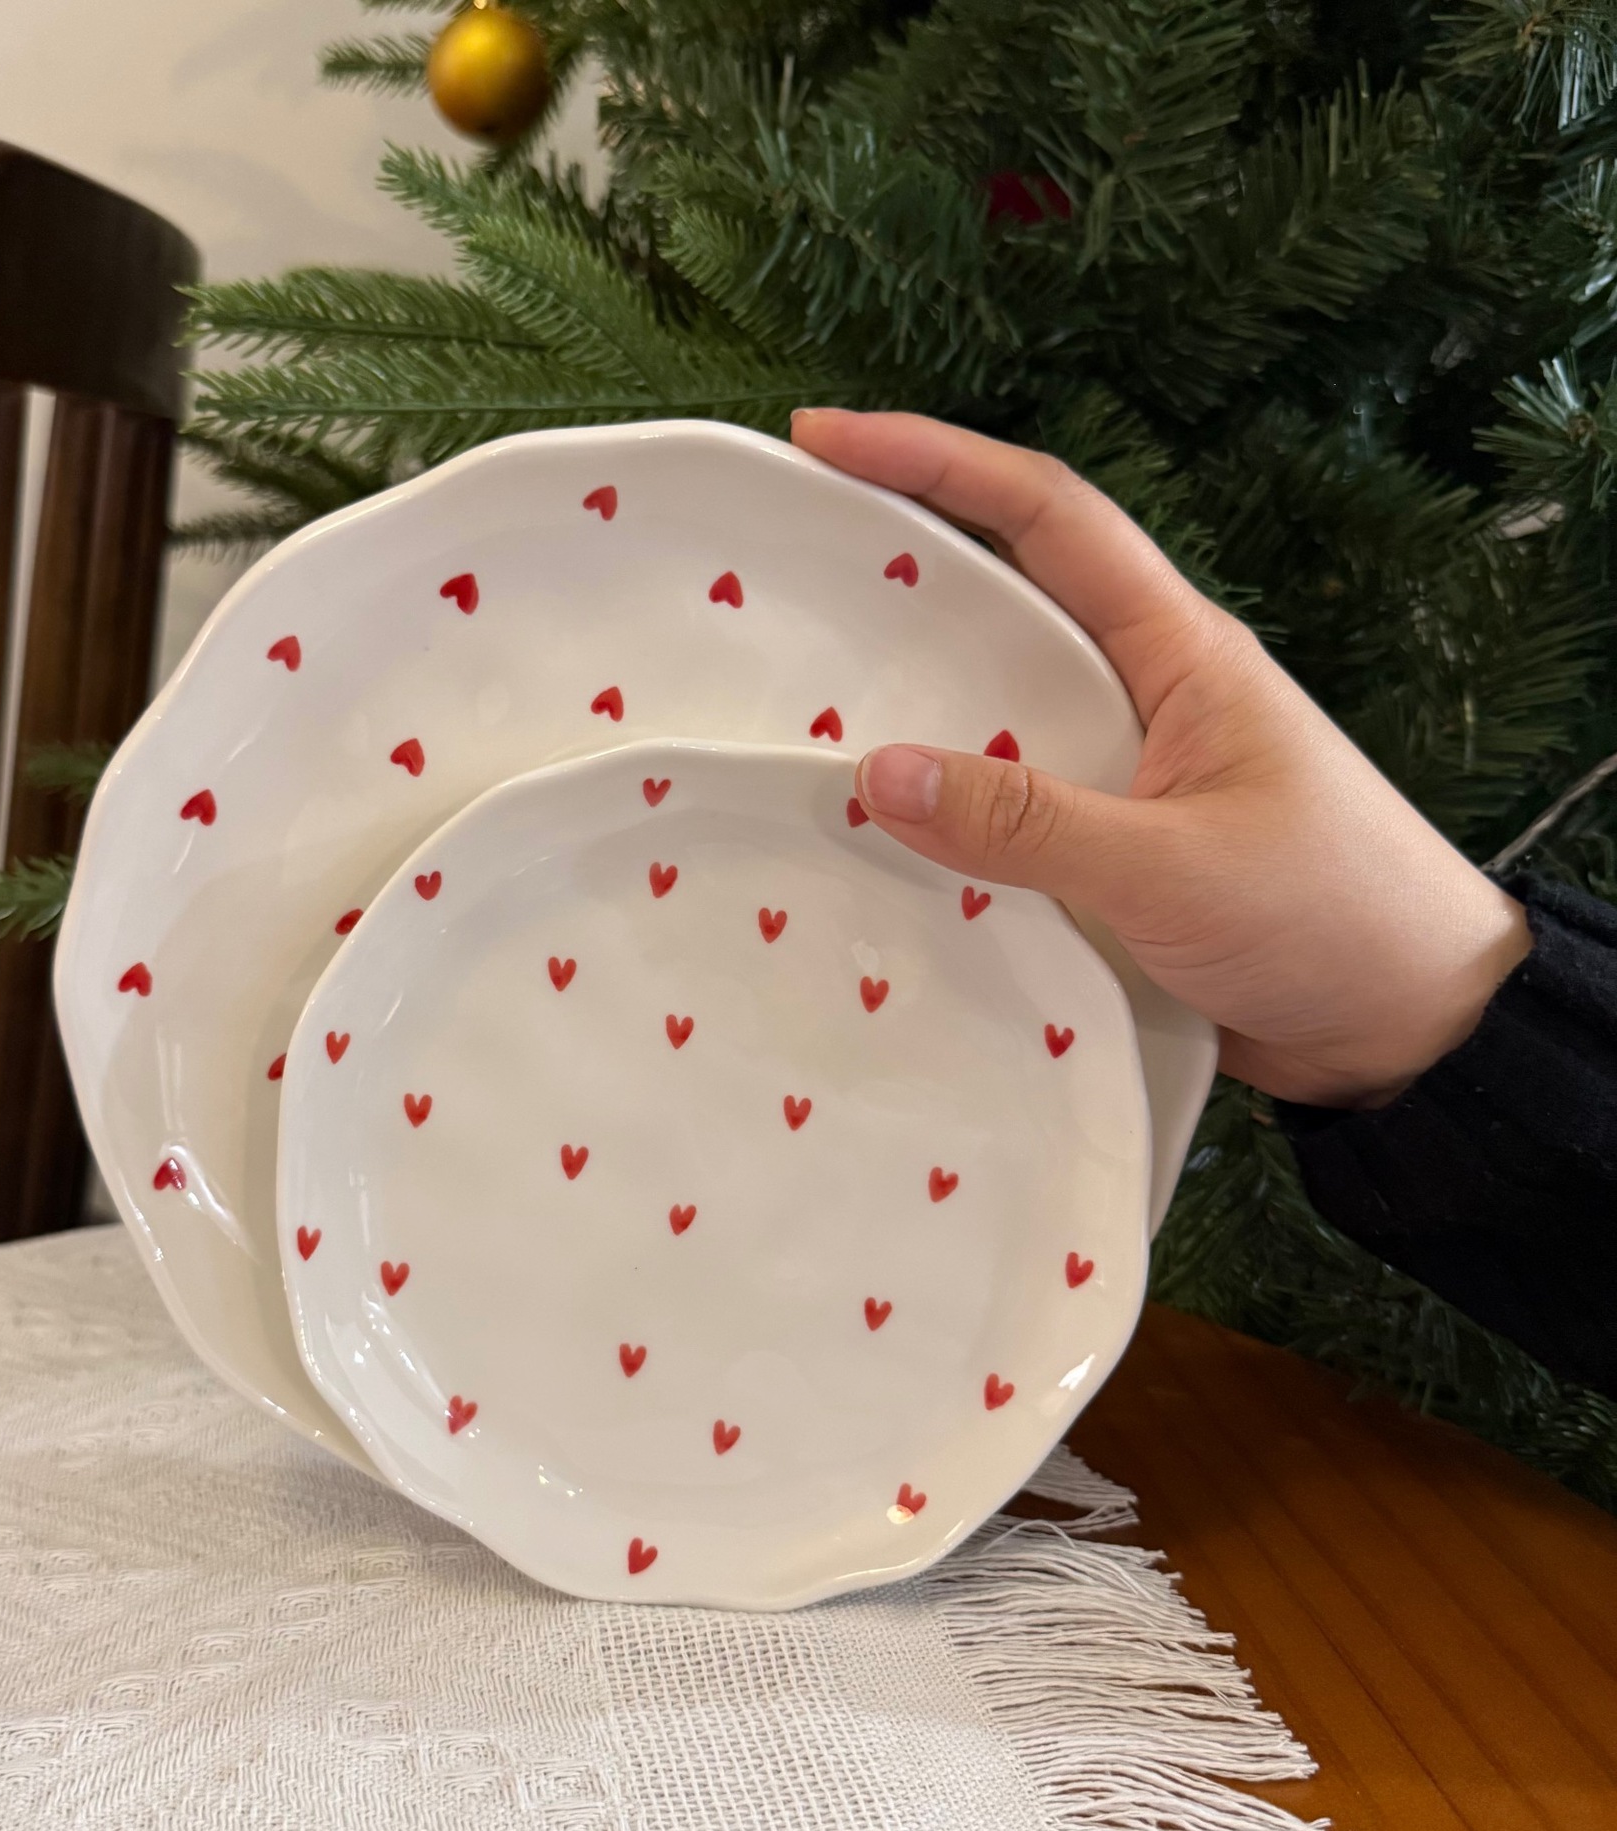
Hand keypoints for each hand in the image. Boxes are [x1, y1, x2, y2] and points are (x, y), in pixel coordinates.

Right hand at [791, 409, 1531, 1107]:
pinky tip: (871, 844)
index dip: (937, 461)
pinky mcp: (1110, 856)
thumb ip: (1026, 823)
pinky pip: (1005, 815)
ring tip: (793, 715)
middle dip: (896, 577)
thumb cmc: (1330, 916)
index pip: (1048, 517)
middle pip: (1003, 606)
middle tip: (780, 580)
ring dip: (909, 712)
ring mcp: (1125, 777)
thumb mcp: (1172, 866)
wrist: (1414, 1031)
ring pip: (995, 717)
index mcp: (1179, 652)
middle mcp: (1144, 696)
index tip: (826, 437)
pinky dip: (941, 819)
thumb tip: (874, 771)